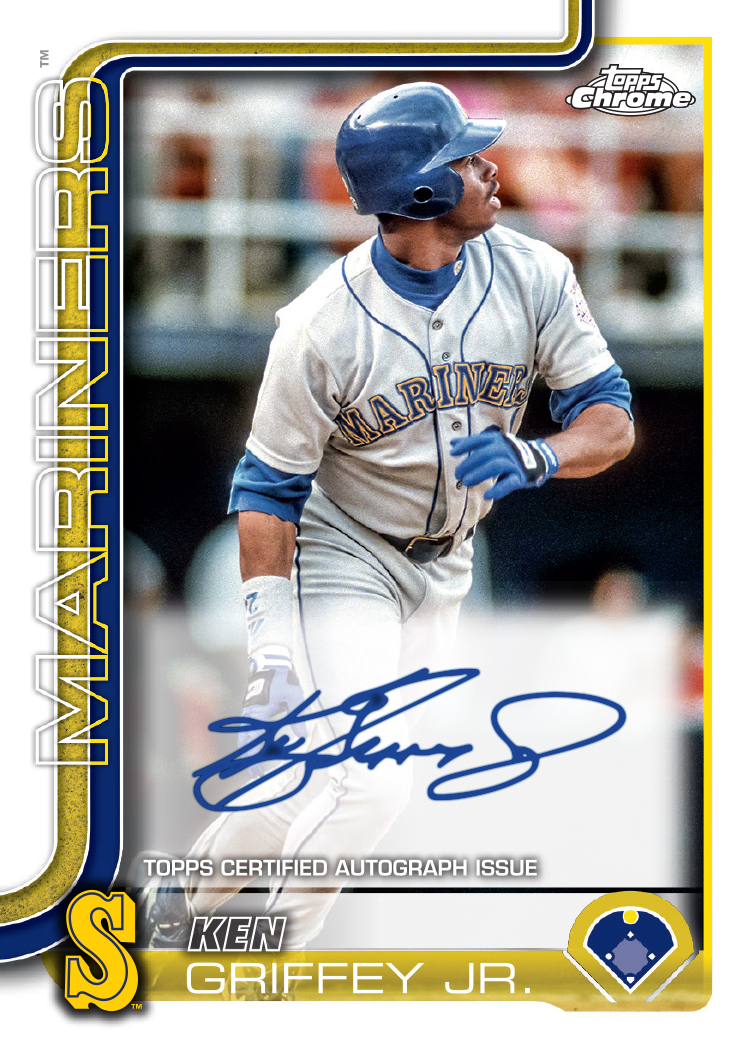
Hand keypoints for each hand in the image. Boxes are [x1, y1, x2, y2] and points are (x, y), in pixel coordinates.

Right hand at [238, 647, 304, 777]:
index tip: (258, 771)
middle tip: (256, 776)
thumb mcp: (294, 696)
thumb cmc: (283, 678)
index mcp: (258, 712)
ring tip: (258, 768)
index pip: (253, 740)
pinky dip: (254, 743)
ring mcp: (248, 713)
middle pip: (245, 742)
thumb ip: (297, 716)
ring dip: (250, 753)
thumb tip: (302, 736)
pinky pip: (250, 731)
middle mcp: (250, 715)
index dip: (254, 757)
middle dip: (249, 760)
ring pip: (245, 738)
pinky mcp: (251, 712)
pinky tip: (263, 751)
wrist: (270, 662)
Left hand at [451, 426, 557, 500]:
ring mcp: (514, 462)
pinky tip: (486, 495)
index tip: (453, 453)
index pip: (479, 440)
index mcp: (498, 440)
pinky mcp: (521, 476)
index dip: (465, 445)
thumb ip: (474, 444)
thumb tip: (452, 443)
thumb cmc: (509, 453)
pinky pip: (509, 483)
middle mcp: (506, 448)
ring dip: (479, 474)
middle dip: (468, 464)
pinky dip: (498, 489)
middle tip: (458, 474)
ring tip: (466, 483)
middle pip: (484, 454)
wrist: (538, 459)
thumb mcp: (493, 445)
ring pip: (495, 465)